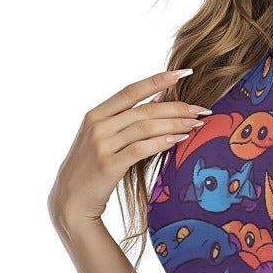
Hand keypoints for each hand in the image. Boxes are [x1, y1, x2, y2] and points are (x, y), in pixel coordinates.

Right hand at [48, 68, 209, 224]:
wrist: (71, 199)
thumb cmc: (91, 168)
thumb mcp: (102, 138)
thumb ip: (125, 120)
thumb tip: (160, 99)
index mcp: (96, 114)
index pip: (131, 91)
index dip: (158, 80)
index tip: (183, 73)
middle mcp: (97, 126)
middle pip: (144, 110)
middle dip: (177, 107)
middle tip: (201, 109)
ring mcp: (101, 145)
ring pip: (145, 127)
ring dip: (175, 124)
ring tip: (196, 124)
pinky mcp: (108, 165)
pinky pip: (141, 149)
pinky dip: (162, 142)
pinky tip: (179, 140)